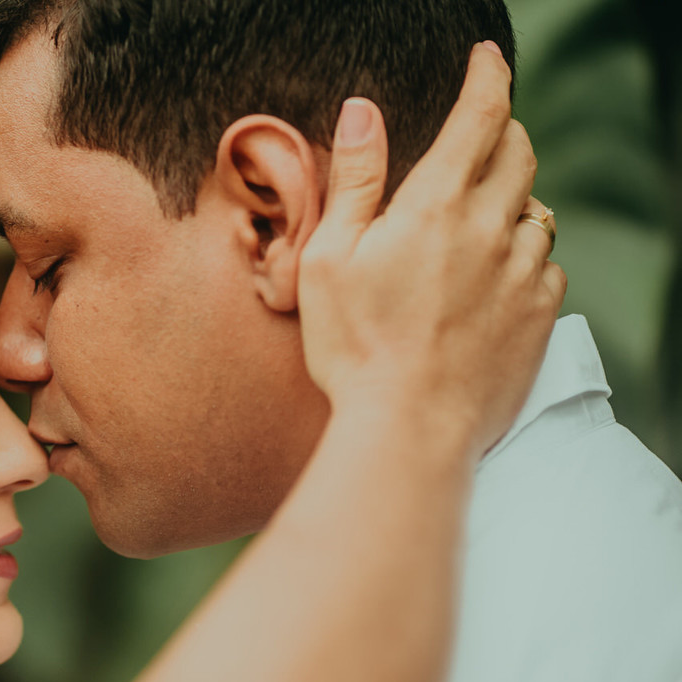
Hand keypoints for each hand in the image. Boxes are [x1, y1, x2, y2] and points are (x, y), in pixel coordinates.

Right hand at [293, 42, 565, 459]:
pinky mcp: (540, 315)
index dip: (488, 77)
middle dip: (503, 131)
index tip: (488, 59)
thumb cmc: (354, 346)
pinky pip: (547, 264)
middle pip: (520, 152)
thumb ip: (353, 179)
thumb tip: (363, 111)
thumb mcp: (327, 257)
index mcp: (436, 208)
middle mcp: (492, 230)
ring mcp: (523, 273)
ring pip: (536, 209)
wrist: (408, 427)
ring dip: (512, 198)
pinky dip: (526, 255)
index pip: (480, 117)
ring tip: (477, 221)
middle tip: (478, 136)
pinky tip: (494, 277)